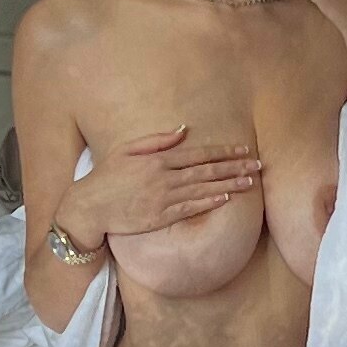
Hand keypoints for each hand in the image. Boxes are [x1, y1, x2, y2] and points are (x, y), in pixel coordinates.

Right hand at [61, 121, 262, 248]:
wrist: (90, 207)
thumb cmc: (107, 176)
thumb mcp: (127, 149)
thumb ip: (157, 140)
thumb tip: (183, 130)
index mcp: (158, 160)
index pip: (199, 154)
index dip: (224, 152)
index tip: (243, 151)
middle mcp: (164, 178)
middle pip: (207, 171)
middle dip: (235, 167)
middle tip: (257, 166)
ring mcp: (163, 198)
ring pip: (203, 189)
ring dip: (229, 185)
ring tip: (250, 182)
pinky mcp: (160, 217)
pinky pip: (190, 208)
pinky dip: (209, 202)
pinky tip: (225, 198)